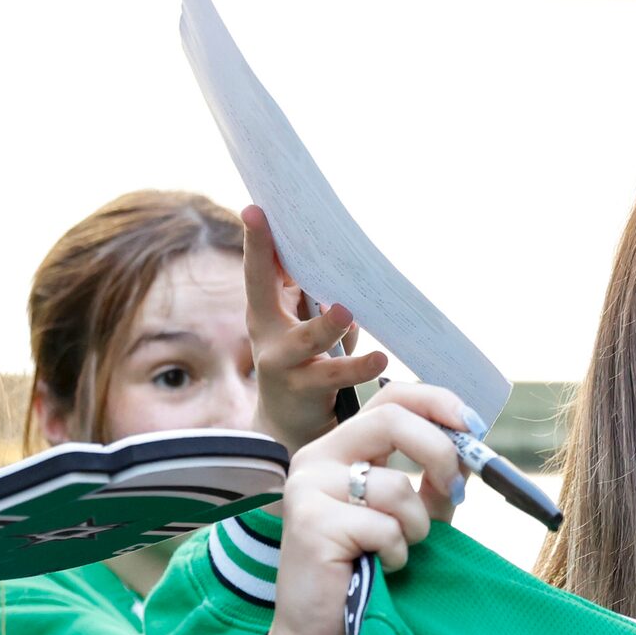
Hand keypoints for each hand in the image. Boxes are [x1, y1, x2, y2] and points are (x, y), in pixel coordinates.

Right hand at [244, 204, 387, 448]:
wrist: (291, 426)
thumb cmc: (304, 362)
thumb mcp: (302, 324)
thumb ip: (314, 296)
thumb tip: (346, 266)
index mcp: (265, 312)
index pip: (258, 269)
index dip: (256, 239)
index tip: (254, 208)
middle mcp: (266, 334)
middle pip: (260, 290)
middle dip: (261, 255)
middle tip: (266, 224)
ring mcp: (282, 364)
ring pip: (305, 339)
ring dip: (326, 324)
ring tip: (345, 311)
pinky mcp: (305, 391)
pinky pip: (335, 376)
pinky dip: (360, 366)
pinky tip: (380, 359)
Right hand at [264, 386, 467, 634]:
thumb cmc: (367, 576)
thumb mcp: (410, 518)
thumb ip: (433, 481)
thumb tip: (470, 447)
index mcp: (340, 450)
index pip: (389, 397)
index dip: (436, 402)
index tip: (473, 426)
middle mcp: (316, 458)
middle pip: (391, 419)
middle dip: (440, 452)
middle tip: (459, 491)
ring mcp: (308, 487)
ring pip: (395, 486)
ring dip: (416, 527)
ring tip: (398, 554)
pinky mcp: (311, 522)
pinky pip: (385, 527)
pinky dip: (397, 554)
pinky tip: (379, 570)